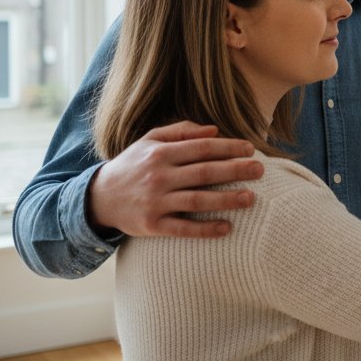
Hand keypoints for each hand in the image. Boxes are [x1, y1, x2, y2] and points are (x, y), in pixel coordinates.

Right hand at [87, 121, 264, 237]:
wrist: (98, 198)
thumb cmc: (132, 165)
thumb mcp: (150, 141)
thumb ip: (181, 132)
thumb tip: (215, 130)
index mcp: (160, 153)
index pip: (202, 148)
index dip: (228, 148)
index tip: (250, 149)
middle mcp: (158, 176)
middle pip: (204, 172)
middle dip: (235, 170)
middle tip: (261, 170)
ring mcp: (155, 202)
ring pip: (197, 200)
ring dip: (226, 200)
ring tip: (251, 198)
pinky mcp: (152, 225)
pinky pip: (183, 228)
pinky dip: (205, 229)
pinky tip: (227, 228)